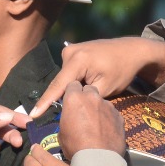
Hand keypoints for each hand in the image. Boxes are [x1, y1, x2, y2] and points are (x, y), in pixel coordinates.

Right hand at [30, 36, 164, 117]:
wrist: (131, 51)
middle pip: (61, 83)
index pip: (58, 86)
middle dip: (63, 98)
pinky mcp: (73, 52)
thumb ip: (84, 97)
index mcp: (78, 60)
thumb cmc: (121, 70)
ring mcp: (70, 50)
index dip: (45, 103)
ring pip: (65, 79)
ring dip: (72, 89)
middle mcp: (70, 52)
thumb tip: (69, 104)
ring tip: (90, 91)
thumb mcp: (105, 88)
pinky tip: (87, 84)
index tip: (33, 115)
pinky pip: (69, 73)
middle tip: (75, 113)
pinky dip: (74, 82)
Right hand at [56, 82, 125, 157]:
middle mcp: (92, 97)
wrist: (99, 160)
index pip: (72, 85)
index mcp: (75, 98)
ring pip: (102, 101)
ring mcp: (108, 105)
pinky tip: (107, 130)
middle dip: (86, 97)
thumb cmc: (75, 146)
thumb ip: (68, 119)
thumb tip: (72, 119)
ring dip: (98, 108)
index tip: (71, 101)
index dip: (71, 93)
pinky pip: (112, 113)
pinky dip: (108, 118)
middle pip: (89, 89)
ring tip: (97, 124)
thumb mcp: (62, 133)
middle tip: (83, 110)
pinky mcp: (119, 115)